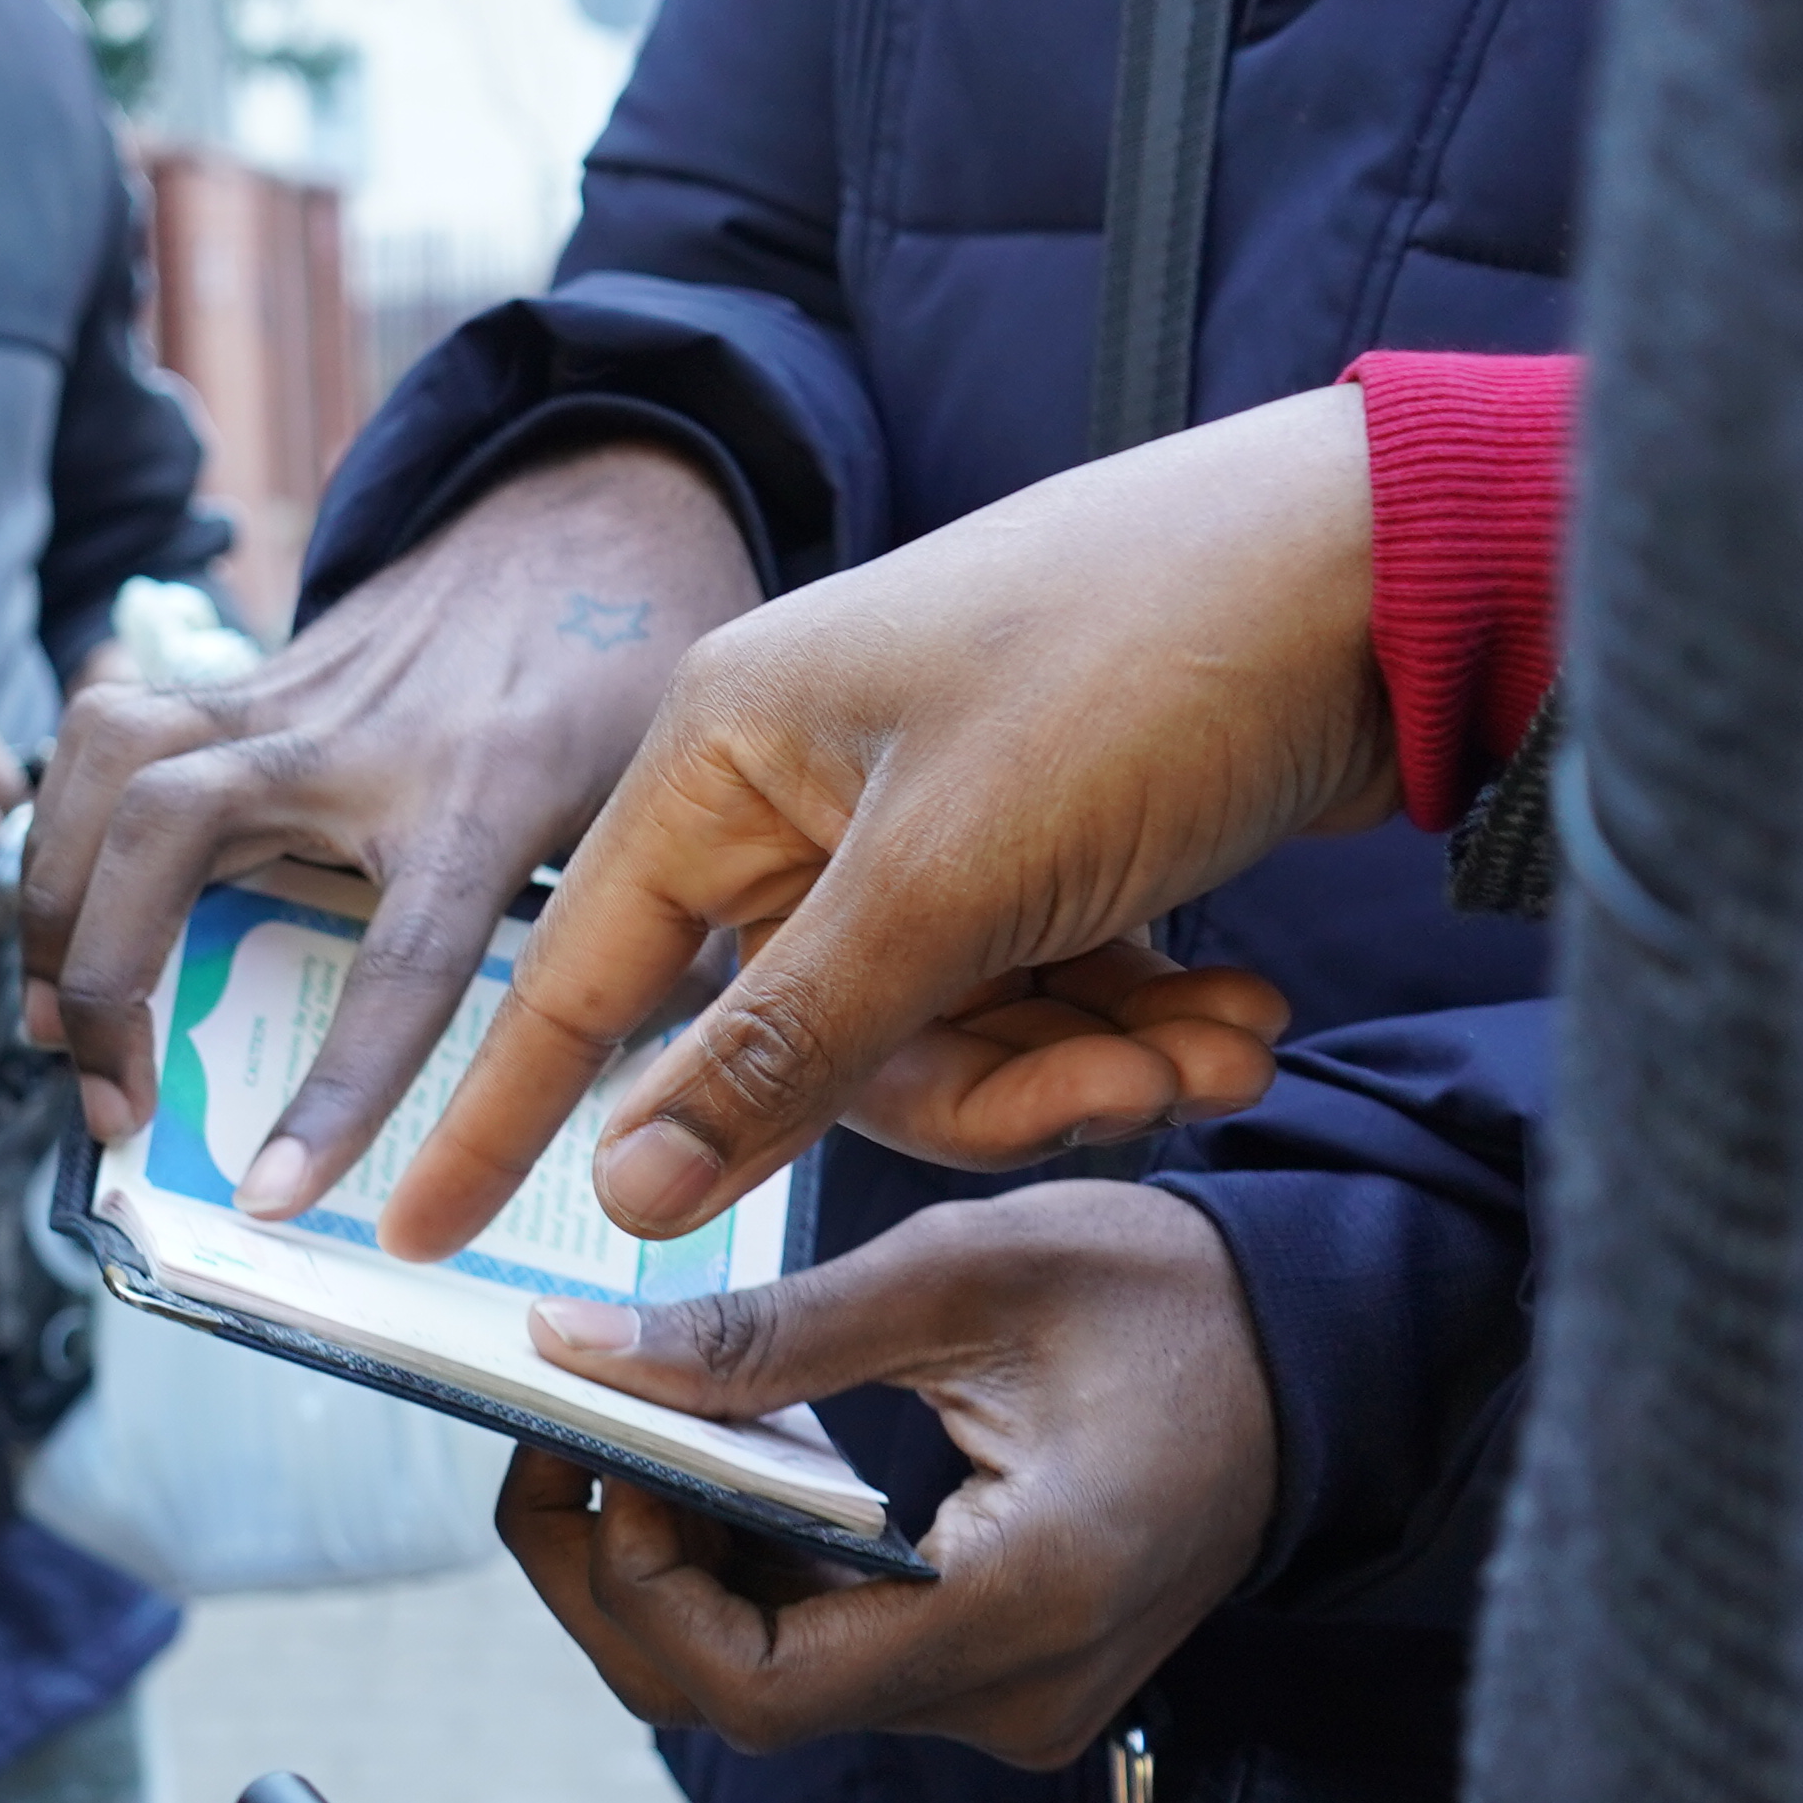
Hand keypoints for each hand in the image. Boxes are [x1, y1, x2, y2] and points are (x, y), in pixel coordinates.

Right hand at [19, 435, 756, 1213]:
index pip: (401, 962)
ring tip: (55, 1023)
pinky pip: (103, 733)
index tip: (269, 1196)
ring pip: (110, 759)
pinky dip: (61, 824)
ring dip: (53, 897)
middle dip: (105, 975)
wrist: (584, 518)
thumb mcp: (667, 817)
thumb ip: (656, 958)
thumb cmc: (624, 683)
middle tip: (109, 1106)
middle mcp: (364, 732)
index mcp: (491, 789)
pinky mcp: (236, 677)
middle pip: (175, 826)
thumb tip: (636, 1120)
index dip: (333, 1090)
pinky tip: (65, 910)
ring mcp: (284, 689)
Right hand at [382, 386, 1389, 1265]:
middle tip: (1127, 1095)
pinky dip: (1129, 1026)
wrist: (1390, 562)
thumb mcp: (948, 879)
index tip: (411, 1240)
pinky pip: (1027, 1000)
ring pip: (935, 1041)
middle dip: (981, 1090)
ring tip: (1228, 1043)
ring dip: (1083, 1067)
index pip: (578, 980)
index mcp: (724, 754)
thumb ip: (777, 1052)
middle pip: (802, 1046)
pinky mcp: (1039, 849)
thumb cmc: (1143, 664)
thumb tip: (621, 1194)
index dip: (502, 1116)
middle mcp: (801, 790)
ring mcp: (926, 822)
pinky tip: (1235, 1014)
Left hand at [493, 1184, 1277, 1764]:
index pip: (757, 1684)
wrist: (1323, 1356)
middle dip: (621, 1574)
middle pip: (736, 1701)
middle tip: (572, 1432)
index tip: (595, 1451)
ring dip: (677, 1570)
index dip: (638, 1582)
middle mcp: (1014, 1694)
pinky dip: (751, 1573)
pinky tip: (731, 1465)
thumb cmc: (1171, 1299)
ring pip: (767, 1686)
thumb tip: (576, 1356)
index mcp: (1025, 1605)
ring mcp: (1006, 1702)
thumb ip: (764, 1333)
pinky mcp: (993, 1678)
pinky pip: (827, 1660)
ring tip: (649, 1430)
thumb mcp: (963, 1273)